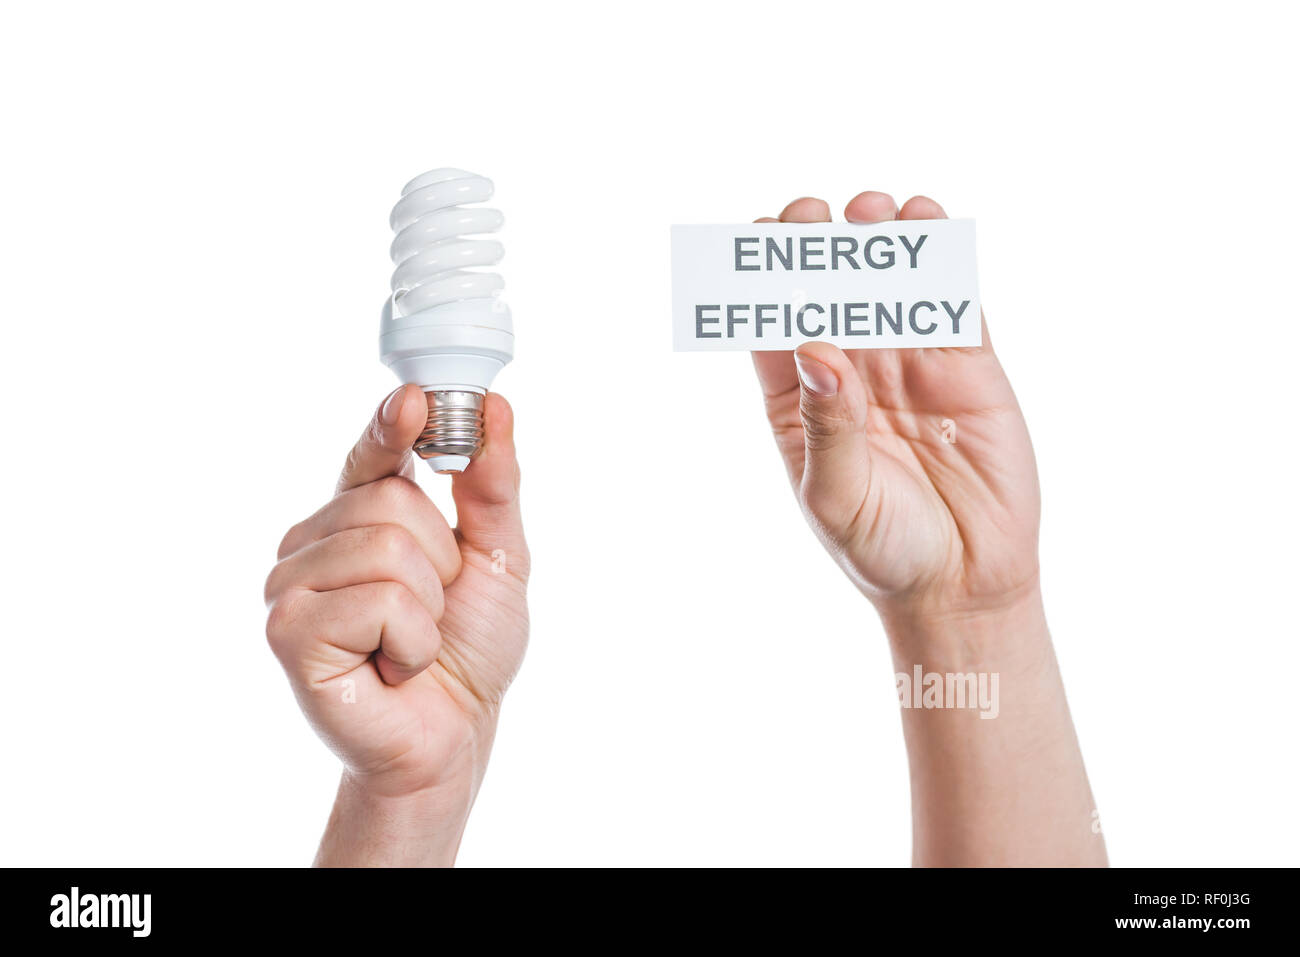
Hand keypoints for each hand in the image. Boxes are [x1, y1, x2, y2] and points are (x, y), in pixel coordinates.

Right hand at [265, 384, 527, 863]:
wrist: (453, 736)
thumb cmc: (467, 651)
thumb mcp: (499, 556)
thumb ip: (491, 485)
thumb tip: (495, 406)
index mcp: (357, 519)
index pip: (370, 455)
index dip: (392, 425)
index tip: (415, 399)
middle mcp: (313, 544)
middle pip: (391, 500)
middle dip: (441, 560)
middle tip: (430, 611)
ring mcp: (292, 587)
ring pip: (386, 547)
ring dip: (428, 606)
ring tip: (409, 641)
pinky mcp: (288, 631)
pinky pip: (377, 600)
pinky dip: (410, 640)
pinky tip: (392, 666)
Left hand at [753, 193, 1038, 621]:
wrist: (963, 583)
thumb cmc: (882, 548)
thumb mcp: (836, 497)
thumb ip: (827, 427)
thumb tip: (816, 348)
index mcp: (800, 400)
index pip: (772, 325)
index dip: (762, 280)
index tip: (757, 240)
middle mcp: (850, 371)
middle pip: (827, 291)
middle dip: (817, 248)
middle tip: (814, 215)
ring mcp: (909, 362)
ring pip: (888, 285)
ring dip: (877, 242)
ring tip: (871, 211)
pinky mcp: (968, 364)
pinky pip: (952, 301)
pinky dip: (941, 260)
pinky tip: (928, 222)